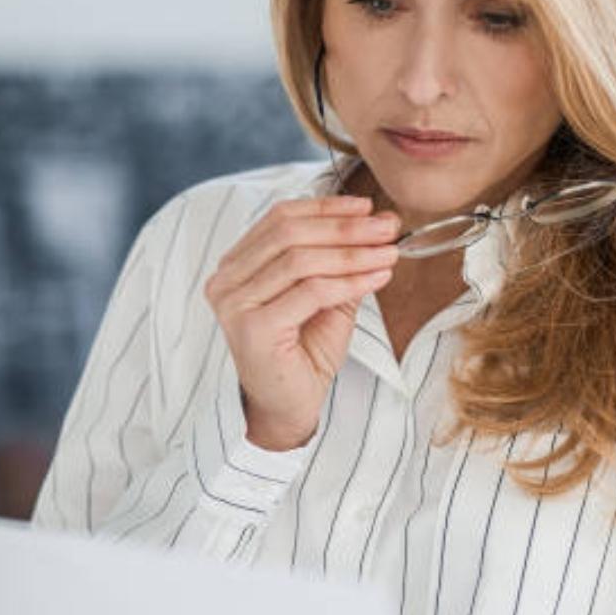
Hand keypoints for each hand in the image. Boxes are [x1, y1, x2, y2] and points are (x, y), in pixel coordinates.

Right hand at [204, 195, 399, 450]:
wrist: (287, 407)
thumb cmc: (303, 354)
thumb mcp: (326, 298)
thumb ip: (341, 262)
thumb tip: (379, 225)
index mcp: (236, 265)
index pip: (280, 218)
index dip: (325, 207)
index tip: (367, 207)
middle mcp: (226, 280)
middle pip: (290, 234)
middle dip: (345, 228)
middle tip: (387, 228)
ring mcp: (234, 304)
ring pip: (301, 260)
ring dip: (353, 253)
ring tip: (389, 252)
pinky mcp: (252, 328)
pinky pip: (310, 291)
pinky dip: (350, 280)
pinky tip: (378, 277)